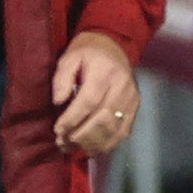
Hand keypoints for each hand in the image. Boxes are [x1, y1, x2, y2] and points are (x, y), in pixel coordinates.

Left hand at [51, 30, 139, 155]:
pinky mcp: (135, 107)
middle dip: (81, 135)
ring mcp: (131, 98)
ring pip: (113, 129)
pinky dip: (107, 144)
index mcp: (105, 71)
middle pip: (102, 119)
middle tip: (63, 143)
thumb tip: (58, 102)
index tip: (58, 130)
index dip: (72, 119)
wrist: (115, 45)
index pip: (89, 101)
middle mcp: (122, 86)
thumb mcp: (69, 57)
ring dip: (92, 143)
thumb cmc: (88, 52)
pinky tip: (92, 148)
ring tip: (74, 148)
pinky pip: (123, 131)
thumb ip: (61, 78)